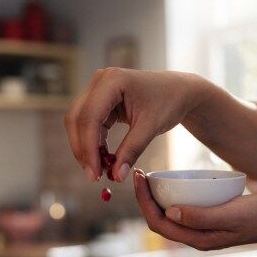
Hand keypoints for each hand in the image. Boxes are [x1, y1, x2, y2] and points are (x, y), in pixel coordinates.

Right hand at [64, 68, 205, 181]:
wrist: (178, 91)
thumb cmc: (169, 102)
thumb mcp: (151, 127)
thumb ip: (132, 150)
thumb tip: (116, 176)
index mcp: (112, 80)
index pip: (89, 117)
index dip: (88, 148)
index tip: (94, 173)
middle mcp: (100, 81)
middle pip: (78, 119)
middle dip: (83, 150)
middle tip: (94, 175)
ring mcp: (98, 89)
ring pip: (79, 122)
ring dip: (86, 147)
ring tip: (99, 169)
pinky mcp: (101, 100)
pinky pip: (89, 124)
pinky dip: (93, 142)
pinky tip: (103, 159)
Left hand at [133, 168, 256, 249]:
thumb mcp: (232, 214)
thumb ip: (201, 217)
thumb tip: (169, 213)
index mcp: (198, 239)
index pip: (159, 224)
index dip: (144, 202)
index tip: (140, 179)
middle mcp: (196, 236)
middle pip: (159, 220)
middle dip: (144, 198)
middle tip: (139, 174)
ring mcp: (201, 227)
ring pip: (168, 215)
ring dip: (154, 197)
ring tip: (148, 176)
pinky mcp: (207, 217)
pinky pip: (181, 208)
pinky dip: (170, 196)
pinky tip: (170, 181)